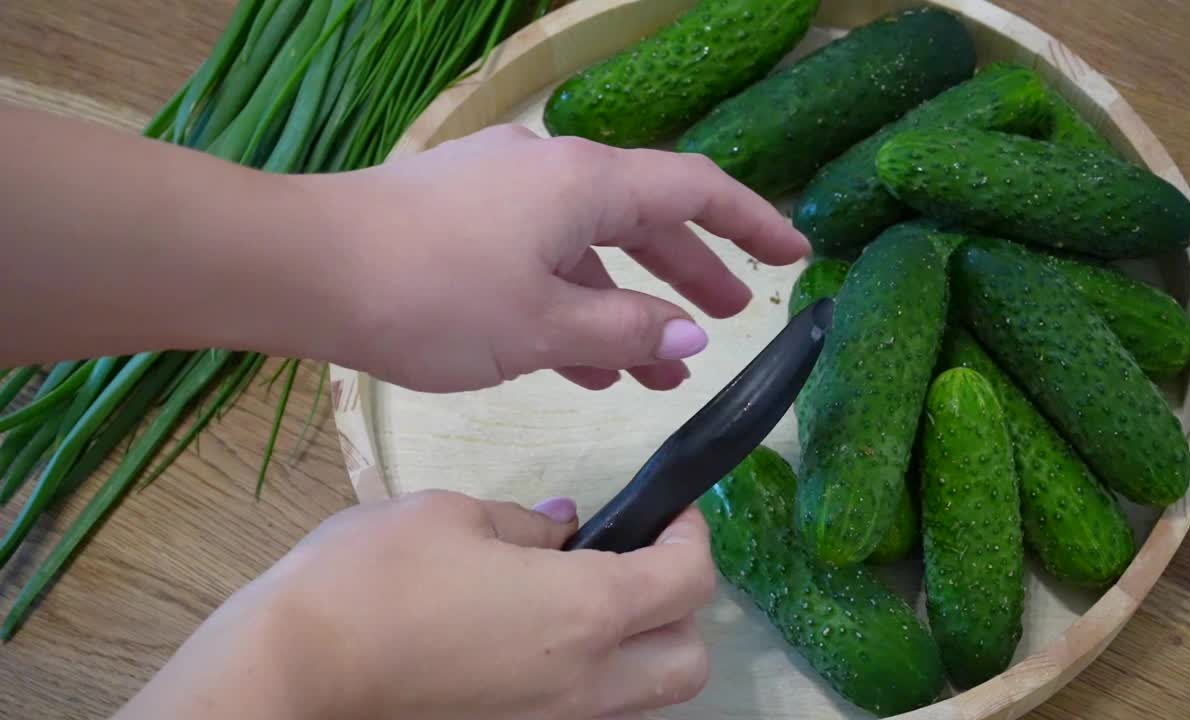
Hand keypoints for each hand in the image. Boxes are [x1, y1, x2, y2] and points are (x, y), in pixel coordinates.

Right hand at [116, 492, 717, 719]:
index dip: (691, 535)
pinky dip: (590, 683)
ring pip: (646, 701)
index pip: (689, 579)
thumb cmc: (369, 580)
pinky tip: (537, 647)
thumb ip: (526, 524)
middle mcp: (587, 684)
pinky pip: (590, 717)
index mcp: (584, 612)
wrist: (289, 677)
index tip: (669, 511)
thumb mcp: (450, 517)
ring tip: (586, 607)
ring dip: (641, 653)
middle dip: (682, 608)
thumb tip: (565, 526)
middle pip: (691, 660)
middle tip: (637, 563)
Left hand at [313, 124, 809, 392]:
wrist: (301, 268)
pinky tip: (582, 367)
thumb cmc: (431, 295)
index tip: (795, 257)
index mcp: (585, 183)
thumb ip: (625, 334)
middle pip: (644, 220)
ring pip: (588, 250)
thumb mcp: (541, 327)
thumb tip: (689, 337)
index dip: (753, 223)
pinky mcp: (462, 220)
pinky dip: (570, 307)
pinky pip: (540, 261)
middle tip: (729, 323)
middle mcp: (551, 174)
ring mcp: (503, 194)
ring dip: (625, 307)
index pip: (696, 191)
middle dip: (690, 274)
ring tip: (656, 375)